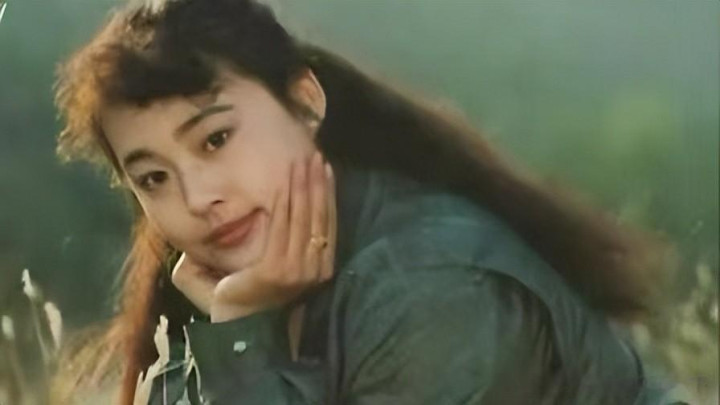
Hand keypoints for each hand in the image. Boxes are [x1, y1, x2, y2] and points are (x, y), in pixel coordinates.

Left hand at [171, 151, 336, 322]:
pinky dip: (285, 202)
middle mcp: (313, 269)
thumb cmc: (242, 306)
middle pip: (319, 216)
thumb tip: (220, 228)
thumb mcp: (252, 274)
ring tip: (304, 161)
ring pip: (304, 217)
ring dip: (304, 186)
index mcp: (315, 268)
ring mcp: (297, 269)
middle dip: (317, 183)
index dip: (326, 195)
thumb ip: (250, 250)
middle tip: (315, 156)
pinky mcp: (278, 269)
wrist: (234, 334)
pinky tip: (285, 183)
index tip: (323, 170)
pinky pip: (282, 227)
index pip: (326, 224)